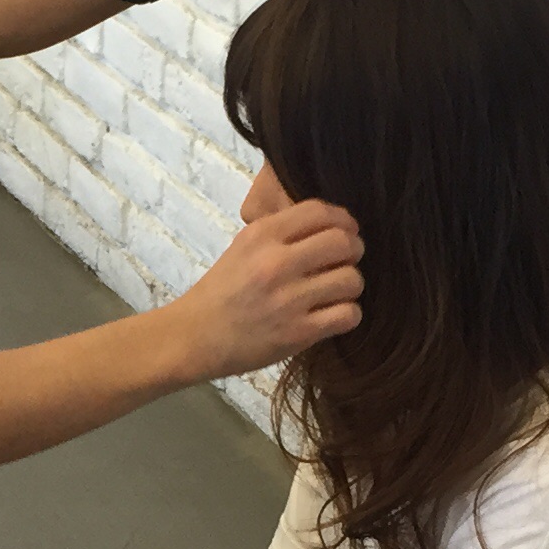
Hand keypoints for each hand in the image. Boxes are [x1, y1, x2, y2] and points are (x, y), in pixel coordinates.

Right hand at [166, 199, 364, 377]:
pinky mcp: (298, 333)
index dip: (343, 219)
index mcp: (261, 236)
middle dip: (353, 250)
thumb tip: (329, 224)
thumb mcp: (242, 247)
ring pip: (351, 280)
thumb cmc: (221, 291)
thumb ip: (281, 232)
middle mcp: (276, 263)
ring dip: (351, 285)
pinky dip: (348, 314)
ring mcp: (289, 299)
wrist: (194, 337)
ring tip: (337, 292)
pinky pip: (348, 315)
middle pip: (343, 242)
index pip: (319, 211)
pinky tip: (334, 315)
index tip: (345, 230)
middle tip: (345, 261)